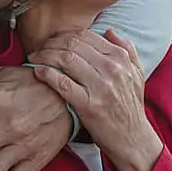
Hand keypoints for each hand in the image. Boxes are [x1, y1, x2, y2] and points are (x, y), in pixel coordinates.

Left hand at [31, 29, 162, 170]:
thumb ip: (126, 49)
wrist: (133, 140)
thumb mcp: (137, 74)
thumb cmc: (131, 107)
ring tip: (34, 58)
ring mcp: (100, 87)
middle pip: (72, 44)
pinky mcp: (88, 105)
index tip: (52, 40)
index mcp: (120, 58)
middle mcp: (112, 69)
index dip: (64, 34)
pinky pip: (62, 83)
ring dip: (45, 55)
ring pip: (66, 59)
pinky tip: (38, 71)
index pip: (85, 36)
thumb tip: (109, 31)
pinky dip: (46, 74)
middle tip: (38, 48)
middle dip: (50, 43)